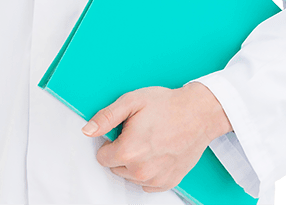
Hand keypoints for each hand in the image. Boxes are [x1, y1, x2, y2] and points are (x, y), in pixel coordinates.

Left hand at [82, 82, 231, 193]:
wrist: (198, 113)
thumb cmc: (166, 105)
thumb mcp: (131, 101)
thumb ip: (106, 117)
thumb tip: (87, 130)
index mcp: (128, 151)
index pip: (102, 157)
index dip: (109, 142)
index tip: (121, 131)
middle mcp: (141, 171)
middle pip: (116, 167)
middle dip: (122, 151)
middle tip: (137, 132)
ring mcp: (156, 179)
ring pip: (131, 176)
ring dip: (134, 162)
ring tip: (149, 140)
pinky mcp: (168, 182)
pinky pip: (147, 183)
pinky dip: (148, 171)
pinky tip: (157, 153)